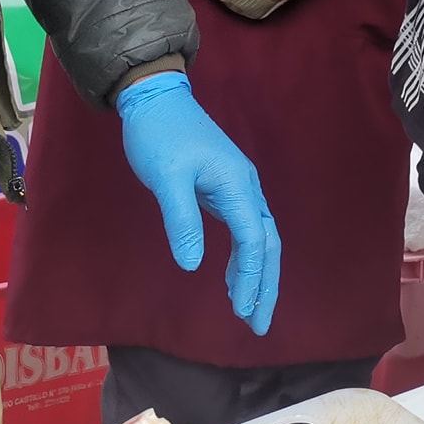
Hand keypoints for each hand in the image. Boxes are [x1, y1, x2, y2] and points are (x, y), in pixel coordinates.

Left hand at [117, 72, 281, 333]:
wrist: (156, 98)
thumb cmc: (159, 136)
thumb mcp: (165, 179)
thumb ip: (181, 220)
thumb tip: (192, 266)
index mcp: (236, 185)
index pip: (253, 241)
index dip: (251, 278)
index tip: (243, 313)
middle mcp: (246, 188)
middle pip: (267, 243)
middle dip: (266, 285)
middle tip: (259, 325)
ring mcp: (237, 188)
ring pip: (259, 238)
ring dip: (258, 274)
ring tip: (249, 310)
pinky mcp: (225, 189)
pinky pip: (245, 229)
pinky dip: (243, 258)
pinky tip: (232, 278)